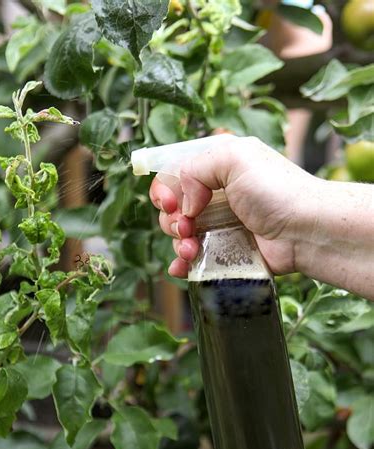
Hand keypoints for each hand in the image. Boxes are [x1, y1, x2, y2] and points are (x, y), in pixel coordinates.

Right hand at [149, 134, 319, 277]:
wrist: (306, 231)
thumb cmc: (277, 190)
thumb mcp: (234, 158)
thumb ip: (195, 168)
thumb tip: (185, 204)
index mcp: (217, 168)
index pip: (173, 175)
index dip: (165, 190)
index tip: (172, 204)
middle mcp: (216, 196)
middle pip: (172, 209)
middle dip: (172, 220)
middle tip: (187, 228)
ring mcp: (220, 227)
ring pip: (180, 237)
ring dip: (177, 244)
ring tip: (191, 250)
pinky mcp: (225, 254)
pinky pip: (193, 261)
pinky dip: (181, 265)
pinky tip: (182, 267)